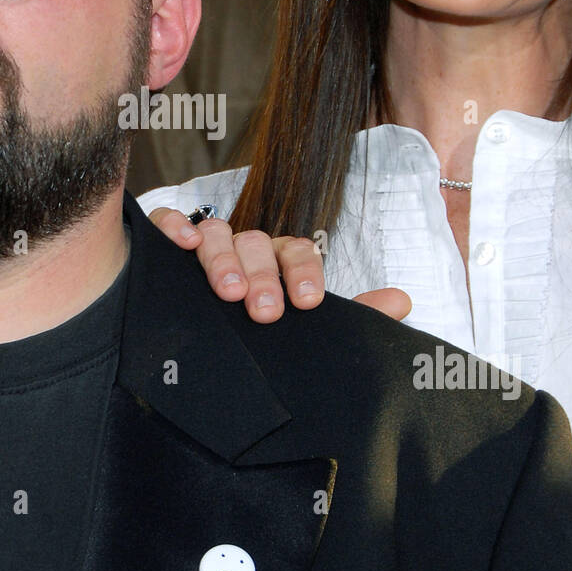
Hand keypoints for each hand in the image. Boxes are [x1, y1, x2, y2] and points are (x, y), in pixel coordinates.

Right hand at [147, 207, 411, 323]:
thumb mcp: (309, 329)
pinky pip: (169, 222)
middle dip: (263, 276)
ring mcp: (208, 245)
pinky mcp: (169, 245)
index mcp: (280, 261)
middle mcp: (246, 248)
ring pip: (218, 234)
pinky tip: (183, 244)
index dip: (303, 272)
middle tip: (265, 311)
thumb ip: (353, 315)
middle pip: (257, 244)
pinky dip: (175, 226)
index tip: (308, 302)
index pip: (297, 251)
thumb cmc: (261, 332)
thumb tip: (402, 302)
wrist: (205, 349)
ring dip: (223, 260)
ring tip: (228, 292)